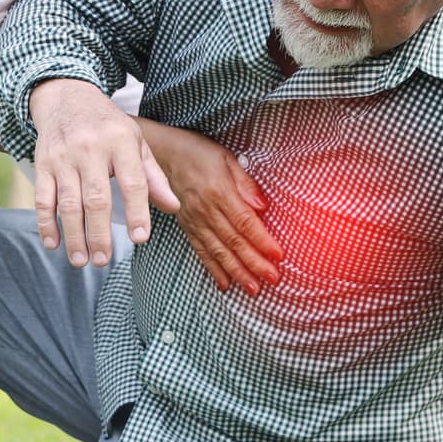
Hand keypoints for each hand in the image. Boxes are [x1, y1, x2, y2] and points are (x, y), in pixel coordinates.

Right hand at [27, 78, 177, 268]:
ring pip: (68, 202)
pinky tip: (53, 243)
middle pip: (96, 198)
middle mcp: (91, 149)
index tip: (139, 238)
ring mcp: (64, 156)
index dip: (137, 211)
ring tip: (81, 260)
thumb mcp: (136, 142)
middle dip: (99, 233)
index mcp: (121, 142)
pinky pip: (43, 198)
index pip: (132, 181)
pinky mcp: (43, 163)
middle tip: (104, 260)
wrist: (66, 97)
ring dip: (73, 235)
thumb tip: (173, 208)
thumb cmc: (108, 126)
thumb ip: (153, 177)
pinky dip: (46, 223)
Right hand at [137, 120, 281, 294]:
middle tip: (272, 279)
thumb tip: (263, 206)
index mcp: (219, 192)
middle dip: (254, 263)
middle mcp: (206, 211)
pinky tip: (225, 284)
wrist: (164, 154)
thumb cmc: (198, 153)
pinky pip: (201, 251)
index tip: (278, 256)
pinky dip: (213, 269)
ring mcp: (195, 221)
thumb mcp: (226, 158)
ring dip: (236, 272)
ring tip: (253, 288)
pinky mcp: (187, 227)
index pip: (245, 222)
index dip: (262, 241)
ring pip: (218, 252)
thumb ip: (246, 183)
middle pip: (233, 242)